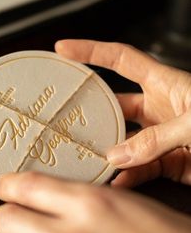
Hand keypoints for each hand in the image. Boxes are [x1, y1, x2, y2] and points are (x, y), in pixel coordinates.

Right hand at [55, 40, 190, 186]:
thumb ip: (158, 138)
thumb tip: (118, 156)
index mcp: (164, 83)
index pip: (119, 59)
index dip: (91, 50)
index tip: (64, 50)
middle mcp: (159, 108)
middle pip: (115, 106)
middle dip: (92, 113)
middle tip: (69, 122)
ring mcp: (161, 137)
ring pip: (124, 143)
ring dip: (109, 153)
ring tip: (90, 161)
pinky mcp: (168, 162)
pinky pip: (141, 169)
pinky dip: (128, 177)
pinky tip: (118, 183)